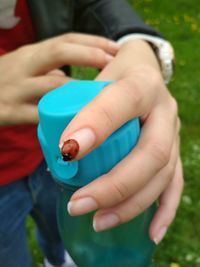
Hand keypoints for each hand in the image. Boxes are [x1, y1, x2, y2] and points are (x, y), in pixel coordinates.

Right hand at [0, 33, 118, 124]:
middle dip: (89, 54)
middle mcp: (23, 65)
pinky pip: (39, 115)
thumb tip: (71, 78)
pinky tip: (76, 121)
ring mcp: (15, 88)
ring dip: (79, 90)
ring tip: (103, 96)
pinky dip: (59, 117)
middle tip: (113, 62)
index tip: (116, 48)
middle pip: (59, 51)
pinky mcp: (8, 112)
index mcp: (30, 54)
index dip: (92, 42)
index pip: (65, 40)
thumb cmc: (4, 83)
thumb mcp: (24, 69)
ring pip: (52, 85)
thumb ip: (47, 72)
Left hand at [59, 39, 183, 243]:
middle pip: (151, 152)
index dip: (97, 124)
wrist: (144, 71)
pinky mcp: (176, 152)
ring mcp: (174, 133)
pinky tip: (151, 233)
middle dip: (115, 184)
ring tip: (99, 221)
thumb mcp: (96, 78)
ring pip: (163, 174)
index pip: (123, 101)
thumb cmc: (115, 76)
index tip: (67, 151)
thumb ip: (77, 104)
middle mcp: (164, 110)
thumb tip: (59, 151)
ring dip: (131, 204)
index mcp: (142, 84)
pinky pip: (175, 183)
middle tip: (79, 204)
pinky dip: (164, 210)